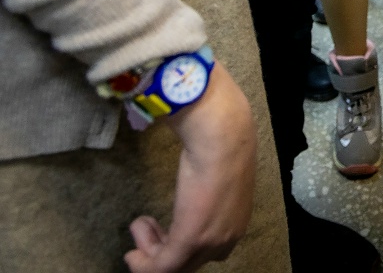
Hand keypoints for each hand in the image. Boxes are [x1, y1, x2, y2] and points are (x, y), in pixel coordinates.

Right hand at [124, 66, 254, 272]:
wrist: (222, 137)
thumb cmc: (220, 146)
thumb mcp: (218, 177)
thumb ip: (210, 195)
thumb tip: (197, 192)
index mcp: (237, 223)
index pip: (207, 252)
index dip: (180, 245)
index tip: (161, 232)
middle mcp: (228, 238)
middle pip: (189, 262)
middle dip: (161, 250)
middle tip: (144, 228)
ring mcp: (210, 241)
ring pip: (174, 267)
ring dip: (150, 252)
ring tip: (139, 225)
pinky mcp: (190, 238)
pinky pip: (161, 268)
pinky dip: (143, 264)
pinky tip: (132, 250)